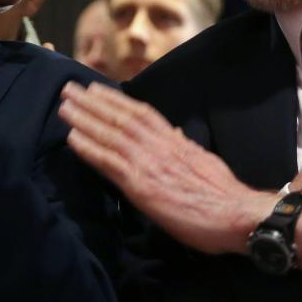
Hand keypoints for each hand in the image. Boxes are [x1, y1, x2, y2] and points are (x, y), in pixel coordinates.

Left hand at [59, 82, 277, 254]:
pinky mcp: (141, 185)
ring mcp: (149, 163)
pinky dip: (89, 148)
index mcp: (175, 140)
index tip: (96, 87)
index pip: (141, 112)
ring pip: (110, 134)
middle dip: (92, 101)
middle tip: (69, 87)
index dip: (116, 99)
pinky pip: (109, 162)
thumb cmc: (224, 194)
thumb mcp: (204, 160)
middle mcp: (159, 145)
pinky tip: (72, 138)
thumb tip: (176, 133)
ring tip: (64, 105)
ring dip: (84, 118)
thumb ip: (185, 146)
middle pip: (120, 117)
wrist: (237, 214)